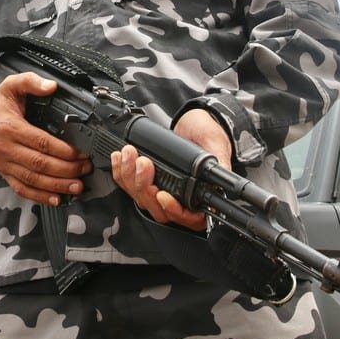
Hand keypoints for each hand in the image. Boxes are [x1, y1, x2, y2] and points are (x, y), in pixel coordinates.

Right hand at [0, 72, 91, 205]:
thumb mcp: (10, 86)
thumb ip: (30, 81)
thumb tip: (51, 86)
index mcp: (10, 127)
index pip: (41, 142)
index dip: (64, 151)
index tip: (81, 153)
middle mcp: (6, 149)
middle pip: (40, 164)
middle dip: (66, 170)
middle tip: (85, 169)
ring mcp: (4, 164)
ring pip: (33, 180)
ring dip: (57, 186)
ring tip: (77, 186)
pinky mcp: (4, 174)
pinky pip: (22, 189)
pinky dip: (40, 196)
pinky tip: (56, 198)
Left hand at [111, 108, 231, 231]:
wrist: (191, 120)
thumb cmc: (207, 132)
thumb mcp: (215, 143)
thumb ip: (217, 160)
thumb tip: (219, 175)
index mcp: (202, 195)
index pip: (190, 218)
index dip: (175, 211)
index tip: (163, 195)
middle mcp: (181, 198)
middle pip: (159, 210)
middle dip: (145, 188)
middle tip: (143, 164)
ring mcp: (162, 190)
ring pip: (142, 199)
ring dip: (130, 178)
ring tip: (130, 154)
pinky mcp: (146, 181)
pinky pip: (130, 187)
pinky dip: (122, 173)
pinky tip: (120, 158)